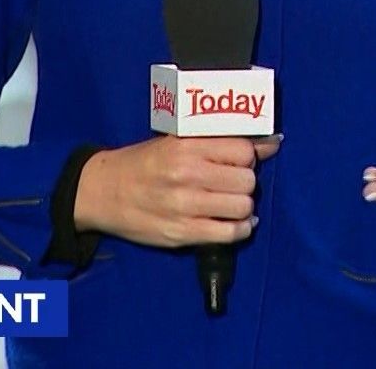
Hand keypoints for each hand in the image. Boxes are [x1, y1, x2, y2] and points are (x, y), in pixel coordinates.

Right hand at [75, 133, 281, 248]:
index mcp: (185, 146)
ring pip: (243, 206)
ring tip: (231, 202)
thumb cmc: (143, 163)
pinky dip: (240, 229)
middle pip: (247, 179)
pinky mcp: (182, 233)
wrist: (103, 192)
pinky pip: (230, 234)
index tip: (239, 160)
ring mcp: (185, 206)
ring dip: (243, 206)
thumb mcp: (176, 141)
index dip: (247, 156)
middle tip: (233, 181)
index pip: (243, 149)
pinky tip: (235, 222)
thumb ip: (220, 142)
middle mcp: (187, 174)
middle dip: (246, 181)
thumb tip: (273, 142)